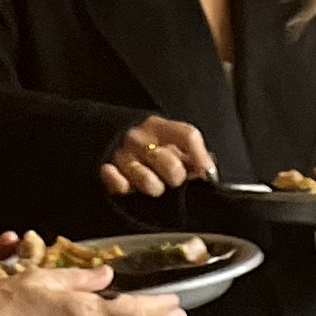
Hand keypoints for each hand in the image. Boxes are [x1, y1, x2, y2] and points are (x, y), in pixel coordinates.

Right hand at [98, 114, 215, 199]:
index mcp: (159, 127)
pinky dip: (123, 187)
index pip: (188, 135)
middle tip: (173, 180)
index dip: (201, 157)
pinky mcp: (107, 170)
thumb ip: (191, 154)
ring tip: (154, 185)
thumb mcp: (169, 141)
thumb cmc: (148, 145)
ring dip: (155, 188)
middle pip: (172, 166)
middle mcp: (140, 138)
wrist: (105, 138)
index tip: (207, 173)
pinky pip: (118, 184)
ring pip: (149, 181)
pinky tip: (128, 187)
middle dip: (177, 177)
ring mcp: (122, 155)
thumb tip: (210, 169)